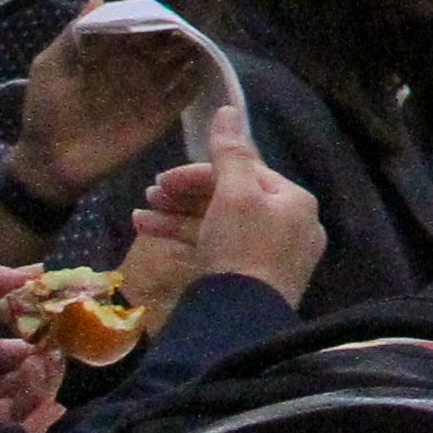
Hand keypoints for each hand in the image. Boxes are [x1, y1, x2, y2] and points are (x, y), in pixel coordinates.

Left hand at [0, 262, 66, 432]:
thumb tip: (36, 272)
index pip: (21, 353)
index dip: (44, 341)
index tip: (61, 327)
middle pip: (30, 381)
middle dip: (48, 367)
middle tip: (52, 353)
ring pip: (27, 405)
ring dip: (43, 388)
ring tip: (39, 369)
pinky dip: (38, 424)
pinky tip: (48, 406)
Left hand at [15, 16, 206, 198]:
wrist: (52, 163)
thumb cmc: (46, 112)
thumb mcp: (50, 67)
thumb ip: (73, 34)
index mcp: (108, 54)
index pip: (136, 27)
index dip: (150, 17)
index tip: (163, 12)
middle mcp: (133, 69)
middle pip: (163, 43)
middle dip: (176, 33)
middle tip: (186, 29)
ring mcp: (148, 92)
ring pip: (179, 64)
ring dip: (191, 52)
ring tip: (199, 44)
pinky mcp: (160, 116)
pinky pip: (185, 95)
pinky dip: (197, 81)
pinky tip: (203, 70)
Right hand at [127, 106, 325, 305]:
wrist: (239, 324)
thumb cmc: (242, 248)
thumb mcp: (235, 194)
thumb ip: (230, 152)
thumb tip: (229, 109)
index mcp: (294, 201)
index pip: (244, 172)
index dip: (199, 172)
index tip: (161, 179)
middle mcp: (290, 226)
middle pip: (231, 198)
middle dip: (184, 195)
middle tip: (149, 194)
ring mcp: (271, 256)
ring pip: (219, 224)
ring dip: (177, 216)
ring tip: (138, 217)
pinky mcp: (250, 280)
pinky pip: (217, 248)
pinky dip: (186, 239)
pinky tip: (150, 235)